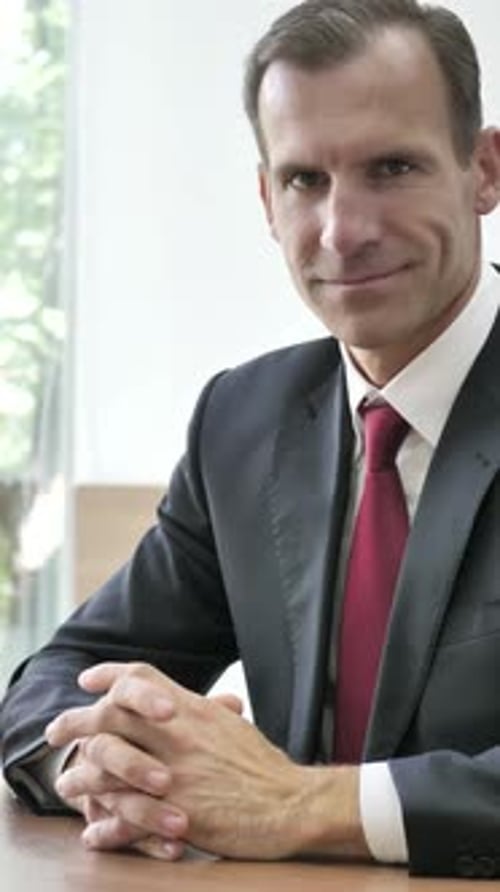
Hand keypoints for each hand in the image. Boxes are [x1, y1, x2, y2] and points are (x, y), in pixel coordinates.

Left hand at [47, 662, 366, 860]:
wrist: (292, 803)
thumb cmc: (266, 768)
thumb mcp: (234, 727)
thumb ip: (208, 714)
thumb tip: (199, 706)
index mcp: (192, 710)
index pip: (141, 678)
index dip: (110, 675)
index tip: (87, 680)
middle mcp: (178, 734)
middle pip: (112, 714)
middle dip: (76, 720)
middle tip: (56, 731)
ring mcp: (175, 772)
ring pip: (108, 765)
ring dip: (80, 777)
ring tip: (66, 787)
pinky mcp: (177, 811)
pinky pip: (127, 817)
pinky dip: (106, 827)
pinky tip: (94, 834)